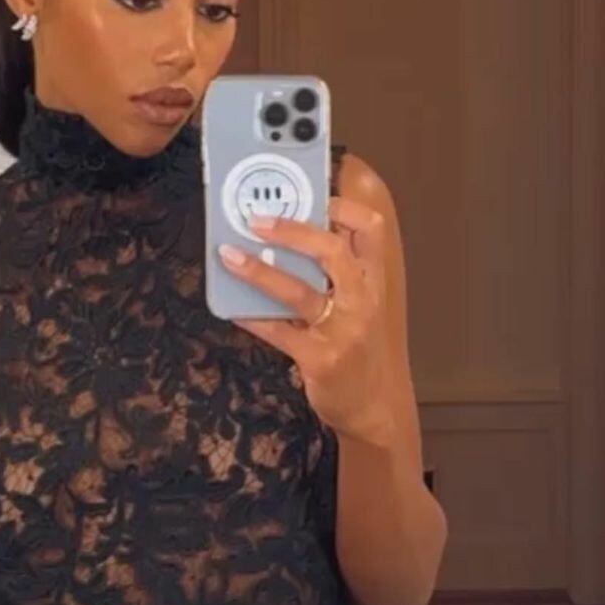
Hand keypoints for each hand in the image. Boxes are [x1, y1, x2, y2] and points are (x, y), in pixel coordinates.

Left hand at [217, 197, 394, 444]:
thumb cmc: (363, 353)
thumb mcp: (363, 309)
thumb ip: (339, 278)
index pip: (371, 231)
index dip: (344, 208)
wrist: (375, 407)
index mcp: (375, 283)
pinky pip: (280, 332)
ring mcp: (343, 331)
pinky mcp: (321, 359)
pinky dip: (253, 318)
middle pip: (332, 251)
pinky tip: (233, 309)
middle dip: (292, 230)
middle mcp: (363, 302)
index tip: (315, 197)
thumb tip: (289, 242)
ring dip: (260, 271)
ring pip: (299, 292)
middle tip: (257, 221)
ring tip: (230, 256)